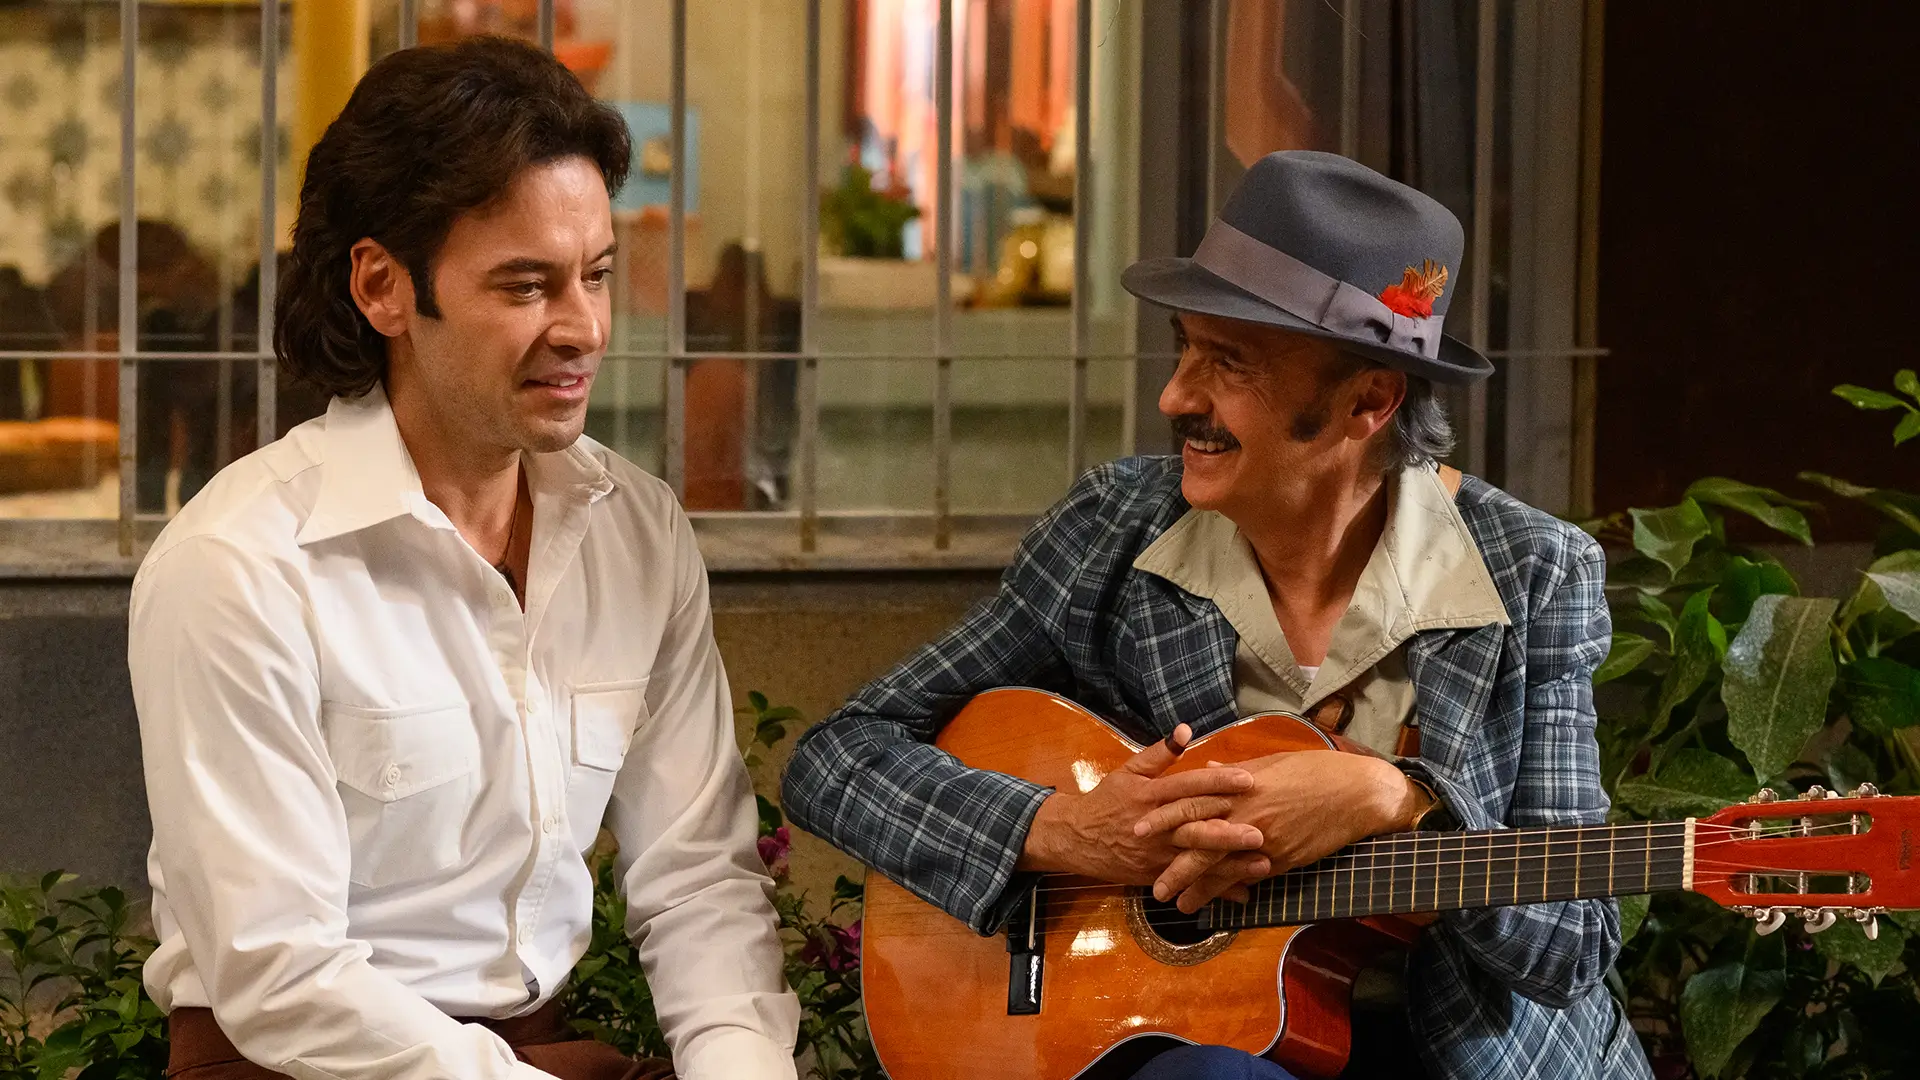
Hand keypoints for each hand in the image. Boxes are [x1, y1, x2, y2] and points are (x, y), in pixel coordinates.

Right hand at [1019, 724, 1270, 894]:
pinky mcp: (1154, 874)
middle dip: (1228, 831)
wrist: (1075, 838)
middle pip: (1194, 826)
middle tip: (1260, 831)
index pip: (1188, 786)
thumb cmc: (1106, 800)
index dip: (1217, 782)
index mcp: (1150, 795)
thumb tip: (1186, 730)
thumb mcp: (1128, 771)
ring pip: (1195, 859)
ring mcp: (1155, 853)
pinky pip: (1188, 882)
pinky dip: (1215, 889)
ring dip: (1230, 864)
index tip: (1248, 779)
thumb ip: (1159, 753)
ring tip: (1262, 864)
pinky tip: (1242, 892)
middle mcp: (1155, 825)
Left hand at [1135, 750, 1428, 912]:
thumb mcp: (1270, 763)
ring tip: (1174, 903)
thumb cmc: (1314, 770)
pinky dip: (1229, 892)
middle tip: (1147, 878)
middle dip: (1170, 861)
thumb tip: (1210, 769)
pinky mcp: (1281, 858)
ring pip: (1220, 866)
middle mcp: (1245, 812)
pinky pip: (1248, 878)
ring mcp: (1262, 838)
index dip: (1162, 815)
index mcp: (1239, 785)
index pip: (1190, 800)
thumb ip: (1236, 772)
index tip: (1137, 825)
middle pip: (1197, 839)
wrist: (1355, 792)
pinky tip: (1215, 905)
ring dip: (1195, 887)